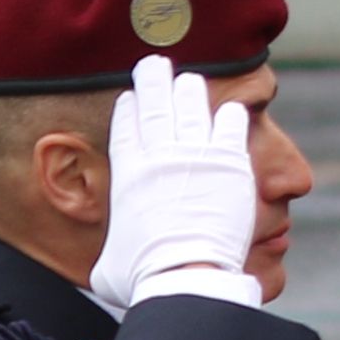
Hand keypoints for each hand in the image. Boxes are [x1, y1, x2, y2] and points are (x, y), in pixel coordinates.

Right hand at [89, 57, 261, 313]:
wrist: (185, 272)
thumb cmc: (143, 276)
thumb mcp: (109, 264)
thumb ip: (113, 253)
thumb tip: (106, 269)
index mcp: (128, 176)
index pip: (125, 130)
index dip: (128, 109)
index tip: (130, 96)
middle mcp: (160, 158)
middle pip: (155, 108)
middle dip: (153, 82)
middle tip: (153, 63)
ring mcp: (196, 155)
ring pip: (192, 108)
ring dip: (189, 91)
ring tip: (188, 79)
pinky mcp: (230, 162)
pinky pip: (230, 127)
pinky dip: (230, 116)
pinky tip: (232, 108)